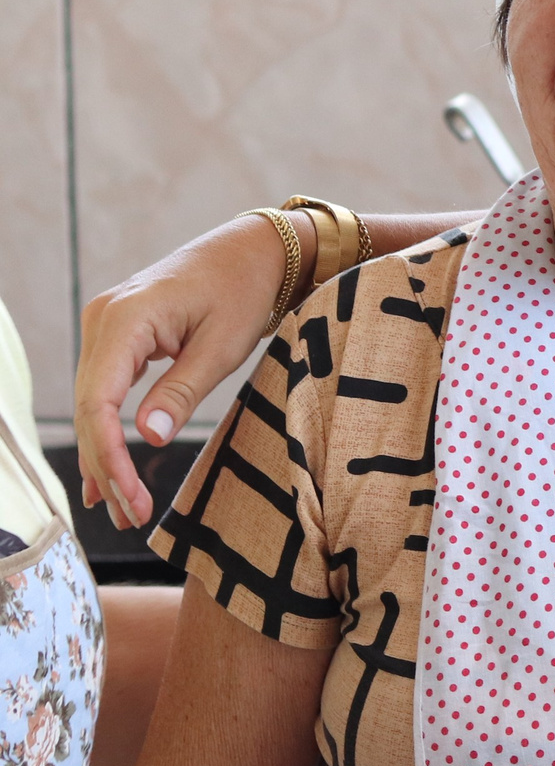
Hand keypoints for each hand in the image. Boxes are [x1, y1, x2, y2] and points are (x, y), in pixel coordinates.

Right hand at [75, 212, 302, 529]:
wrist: (254, 249)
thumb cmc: (245, 290)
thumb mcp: (223, 345)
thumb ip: (182, 391)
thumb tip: (147, 438)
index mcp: (125, 318)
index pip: (96, 400)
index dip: (108, 454)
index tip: (131, 496)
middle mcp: (103, 319)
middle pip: (88, 407)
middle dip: (107, 465)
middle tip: (131, 515)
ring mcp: (106, 325)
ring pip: (92, 402)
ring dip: (105, 454)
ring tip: (122, 508)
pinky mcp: (118, 335)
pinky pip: (103, 389)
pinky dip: (108, 429)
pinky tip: (107, 474)